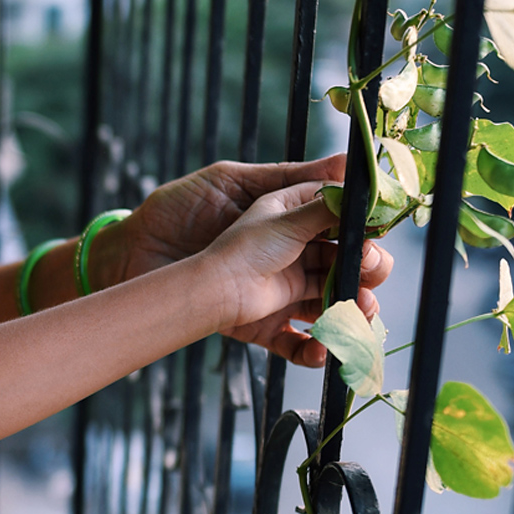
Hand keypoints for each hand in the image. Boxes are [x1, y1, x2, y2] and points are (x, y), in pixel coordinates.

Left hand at [100, 155, 392, 364]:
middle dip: (367, 266)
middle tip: (367, 268)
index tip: (380, 225)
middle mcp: (293, 253)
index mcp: (291, 215)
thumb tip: (348, 163)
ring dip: (353, 310)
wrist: (133, 256)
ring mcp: (280, 291)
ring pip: (333, 302)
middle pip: (349, 261)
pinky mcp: (261, 325)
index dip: (367, 223)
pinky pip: (296, 342)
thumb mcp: (233, 183)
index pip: (345, 218)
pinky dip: (313, 350)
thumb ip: (292, 179)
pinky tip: (323, 349)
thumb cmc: (178, 210)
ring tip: (358, 313)